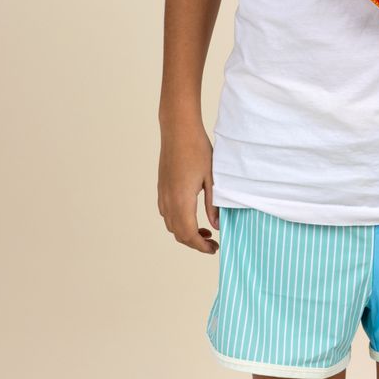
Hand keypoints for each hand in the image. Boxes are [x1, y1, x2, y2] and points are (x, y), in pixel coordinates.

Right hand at [157, 125, 218, 253]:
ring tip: (205, 230)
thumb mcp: (211, 178)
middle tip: (212, 242)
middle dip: (194, 242)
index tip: (214, 248)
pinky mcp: (161, 187)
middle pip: (178, 233)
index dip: (201, 246)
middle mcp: (168, 200)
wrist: (179, 130)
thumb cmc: (197, 149)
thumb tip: (216, 225)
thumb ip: (213, 204)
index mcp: (182, 199)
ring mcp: (162, 194)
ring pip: (171, 224)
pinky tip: (191, 214)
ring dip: (186, 232)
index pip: (188, 234)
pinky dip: (178, 221)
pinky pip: (166, 213)